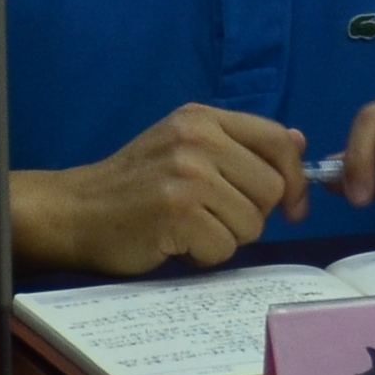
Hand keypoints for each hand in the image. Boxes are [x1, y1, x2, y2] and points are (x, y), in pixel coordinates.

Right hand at [33, 105, 309, 276]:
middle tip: (213, 217)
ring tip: (188, 227)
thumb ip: (240, 145)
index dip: (294, 178)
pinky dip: (204, 256)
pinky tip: (175, 242)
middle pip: (271, 188)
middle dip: (250, 214)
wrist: (75, 211)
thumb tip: (299, 142)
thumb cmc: (135, 185)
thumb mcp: (185, 148)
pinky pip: (224, 248)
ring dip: (225, 237)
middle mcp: (196, 139)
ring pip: (252, 223)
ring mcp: (186, 175)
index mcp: (202, 118)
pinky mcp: (176, 213)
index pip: (278, 140)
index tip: (290, 205)